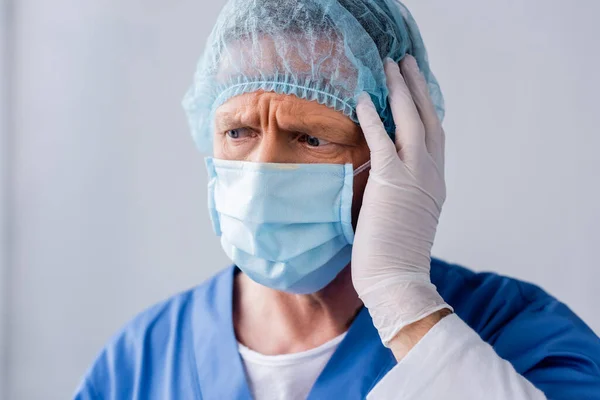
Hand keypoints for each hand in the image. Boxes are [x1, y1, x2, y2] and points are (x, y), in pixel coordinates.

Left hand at [352, 55, 451, 348]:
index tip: (417, 89)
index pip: (434, 137)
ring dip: (401, 90)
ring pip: (412, 120)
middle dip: (417, 87)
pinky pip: (382, 138)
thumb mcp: (402, 217)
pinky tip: (364, 98)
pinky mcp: (392, 181)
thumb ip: (397, 192)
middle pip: (429, 119)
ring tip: (390, 66)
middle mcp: (432, 174)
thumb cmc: (393, 257)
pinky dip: (373, 116)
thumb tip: (379, 177)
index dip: (426, 109)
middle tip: (406, 63)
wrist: (397, 281)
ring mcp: (415, 176)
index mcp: (435, 184)